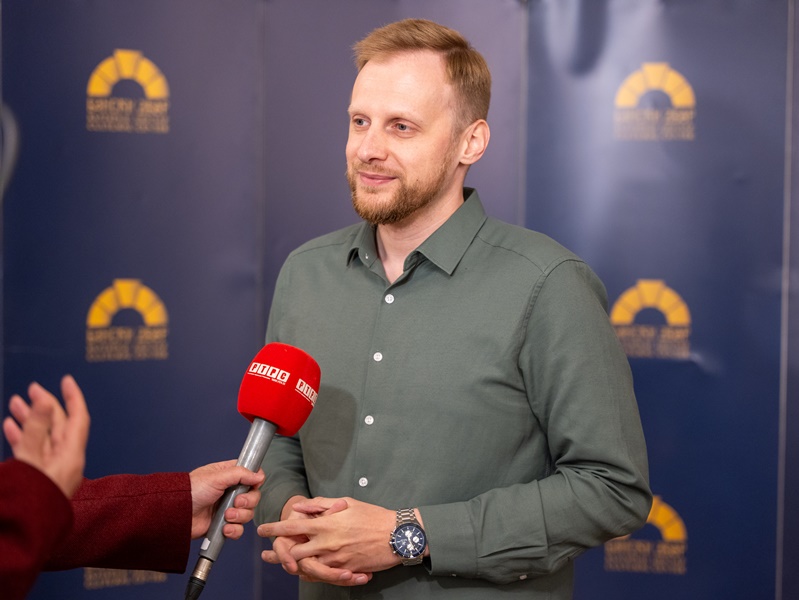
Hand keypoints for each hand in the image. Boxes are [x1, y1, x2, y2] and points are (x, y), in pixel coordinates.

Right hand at [2, 375, 89, 497]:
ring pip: (42, 438)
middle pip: (58, 426)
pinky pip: (32, 452)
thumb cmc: (29, 500)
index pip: (77, 419)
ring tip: (16, 403)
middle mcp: (65, 462)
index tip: (66, 380)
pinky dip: (22, 437)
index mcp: (71, 457)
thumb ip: (37, 429)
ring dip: (30, 420)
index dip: (72, 398)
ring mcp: (50, 470)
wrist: (21, 535)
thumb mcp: (30, 460)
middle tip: (31, 389)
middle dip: (44, 406)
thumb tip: (46, 400)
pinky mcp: (37, 478)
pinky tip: (10, 426)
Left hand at [188, 460, 264, 538]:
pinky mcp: (223, 525)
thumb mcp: (216, 477)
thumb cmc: (191, 491)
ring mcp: (227, 509)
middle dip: (248, 502)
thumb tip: (259, 475)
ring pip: (248, 514)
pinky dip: (234, 530)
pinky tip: (224, 528)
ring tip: (226, 516)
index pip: (251, 476)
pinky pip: (238, 529)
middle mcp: (230, 492)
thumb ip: (240, 474)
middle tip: (237, 502)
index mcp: (229, 476)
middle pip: (253, 497)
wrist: (177, 514)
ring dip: (239, 516)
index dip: (255, 481)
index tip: (253, 484)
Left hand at [259, 497, 397, 583]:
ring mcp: (335, 559)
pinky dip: (311, 574)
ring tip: (283, 566)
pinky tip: (305, 572)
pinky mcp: (344, 570)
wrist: (395, 535)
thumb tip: (300, 506)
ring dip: (291, 566)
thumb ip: (321, 504)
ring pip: (305, 566)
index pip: (293, 526)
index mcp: (326, 524)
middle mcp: (327, 543)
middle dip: (278, 552)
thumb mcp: (346, 502)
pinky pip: (322, 575)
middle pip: (293, 551)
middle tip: (267, 554)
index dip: (274, 528)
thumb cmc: (372, 516)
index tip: (262, 530)